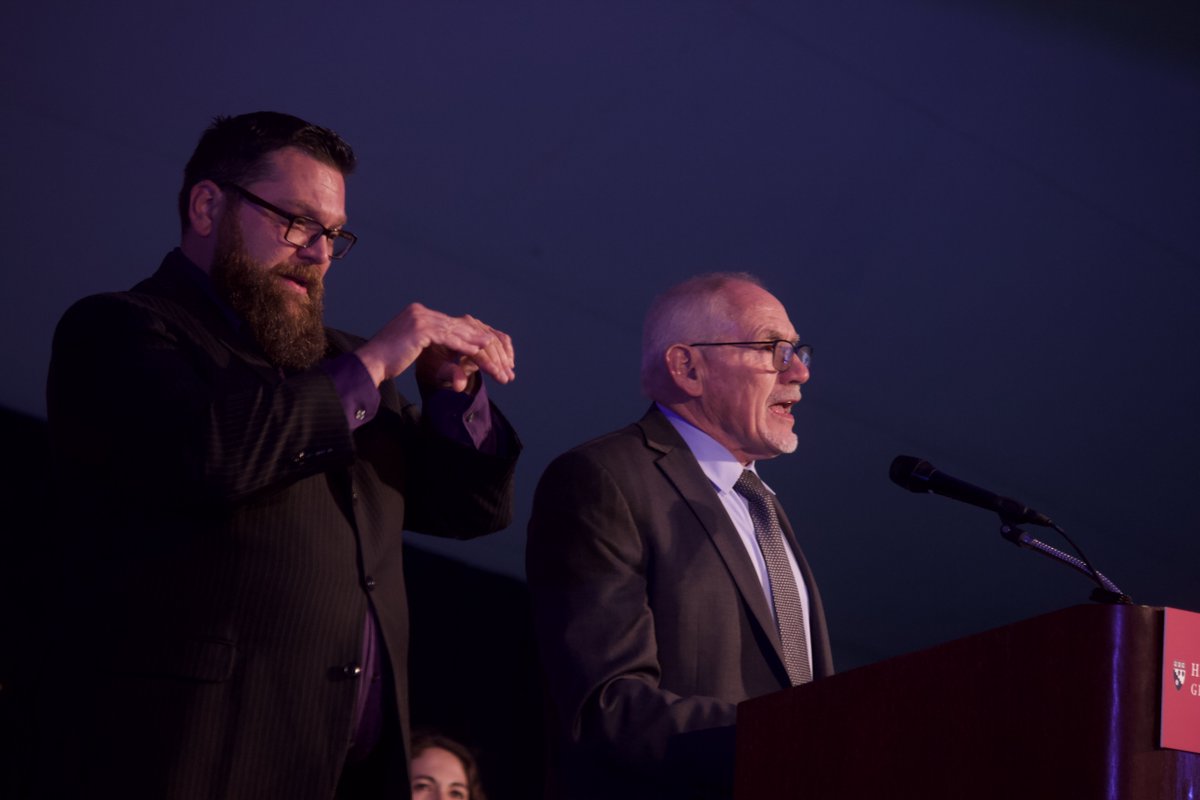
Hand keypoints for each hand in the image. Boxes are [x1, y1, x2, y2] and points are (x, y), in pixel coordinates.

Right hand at [355, 303, 514, 390]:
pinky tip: (477, 351)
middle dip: (474, 337)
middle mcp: (419, 311)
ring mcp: (420, 318)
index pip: (448, 323)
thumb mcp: (410, 346)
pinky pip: (448, 338)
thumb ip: (425, 340)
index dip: (467, 333)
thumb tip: (439, 341)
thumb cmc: (387, 360)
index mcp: (417, 313)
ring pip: (455, 331)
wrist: (370, 364)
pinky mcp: (421, 329)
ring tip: (491, 348)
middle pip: (454, 325)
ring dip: (474, 341)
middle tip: (491, 345)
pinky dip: (464, 345)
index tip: (482, 342)